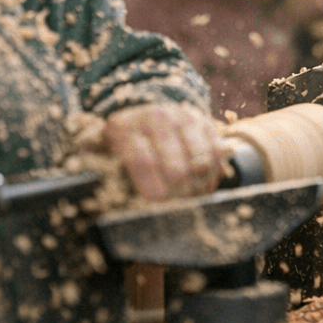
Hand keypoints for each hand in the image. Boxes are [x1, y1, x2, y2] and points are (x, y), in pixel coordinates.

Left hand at [103, 103, 222, 201]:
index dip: (151, 188)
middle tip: (175, 205)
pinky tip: (202, 186)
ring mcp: (184, 118)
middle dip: (177, 193)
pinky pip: (217, 154)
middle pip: (175, 166)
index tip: (156, 203)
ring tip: (189, 198)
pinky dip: (212, 176)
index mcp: (124, 126)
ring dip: (197, 187)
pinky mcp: (205, 123)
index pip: (141, 160)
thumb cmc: (124, 147)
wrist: (146, 117)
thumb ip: (107, 176)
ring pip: (200, 162)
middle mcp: (156, 117)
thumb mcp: (105, 156)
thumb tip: (116, 202)